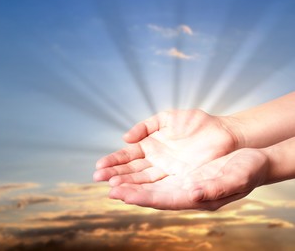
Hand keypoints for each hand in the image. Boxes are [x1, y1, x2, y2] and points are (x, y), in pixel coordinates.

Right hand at [94, 109, 237, 185]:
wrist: (225, 133)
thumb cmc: (198, 123)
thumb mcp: (167, 118)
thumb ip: (146, 126)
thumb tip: (125, 138)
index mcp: (151, 145)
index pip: (128, 155)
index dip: (114, 161)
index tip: (99, 166)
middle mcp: (156, 161)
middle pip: (132, 170)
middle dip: (115, 175)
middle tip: (98, 178)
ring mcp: (167, 171)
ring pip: (143, 180)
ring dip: (127, 185)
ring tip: (111, 189)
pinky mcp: (180, 180)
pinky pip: (160, 187)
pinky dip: (146, 191)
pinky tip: (132, 195)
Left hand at [108, 148, 268, 210]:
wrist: (252, 160)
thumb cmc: (248, 172)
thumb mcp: (237, 179)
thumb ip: (215, 188)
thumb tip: (192, 194)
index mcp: (195, 198)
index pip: (164, 200)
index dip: (144, 198)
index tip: (125, 196)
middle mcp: (183, 191)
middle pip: (151, 193)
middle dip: (130, 191)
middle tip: (109, 189)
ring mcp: (180, 179)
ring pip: (150, 182)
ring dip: (130, 180)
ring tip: (109, 179)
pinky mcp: (179, 168)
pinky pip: (156, 171)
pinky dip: (140, 170)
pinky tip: (127, 167)